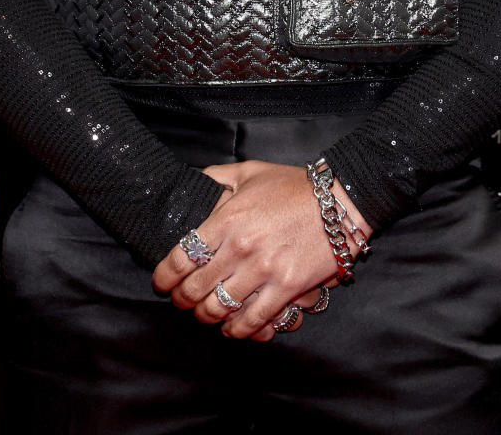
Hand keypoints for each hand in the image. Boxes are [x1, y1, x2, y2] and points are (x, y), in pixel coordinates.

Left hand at [153, 159, 370, 340]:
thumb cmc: (292, 185)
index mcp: (227, 219)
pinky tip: (232, 327)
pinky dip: (238, 329)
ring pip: (220, 308)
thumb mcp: (249, 171)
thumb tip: (194, 186)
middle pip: (196, 288)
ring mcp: (264, 271)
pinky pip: (254, 320)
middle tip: (181, 300)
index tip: (162, 282)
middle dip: (182, 299)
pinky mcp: (287, 288)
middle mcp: (241, 248)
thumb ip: (216, 178)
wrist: (339, 201)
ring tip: (204, 313)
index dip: (165, 276)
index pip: (182, 257)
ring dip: (206, 316)